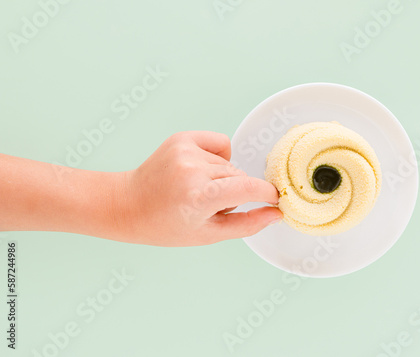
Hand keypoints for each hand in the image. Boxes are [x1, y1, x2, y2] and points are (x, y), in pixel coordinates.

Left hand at [116, 131, 281, 245]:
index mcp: (198, 197)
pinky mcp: (182, 138)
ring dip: (223, 177)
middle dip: (236, 192)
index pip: (249, 189)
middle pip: (240, 176)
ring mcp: (185, 151)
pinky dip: (217, 157)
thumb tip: (275, 213)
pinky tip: (199, 170)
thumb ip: (247, 224)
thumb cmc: (165, 225)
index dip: (267, 194)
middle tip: (211, 205)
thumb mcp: (208, 234)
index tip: (273, 199)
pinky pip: (220, 144)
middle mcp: (192, 169)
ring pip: (229, 163)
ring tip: (199, 189)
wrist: (128, 204)